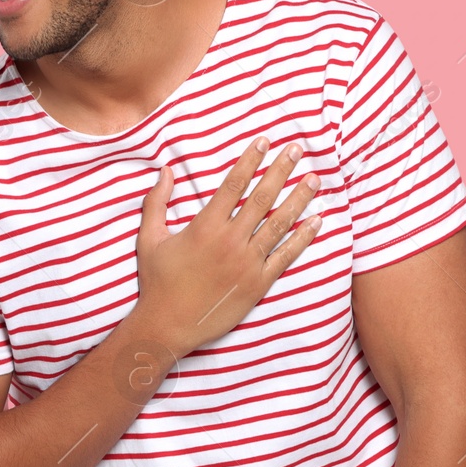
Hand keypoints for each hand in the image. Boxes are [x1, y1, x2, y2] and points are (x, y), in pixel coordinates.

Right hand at [133, 137, 320, 358]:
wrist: (168, 325)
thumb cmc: (157, 281)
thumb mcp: (149, 238)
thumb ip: (156, 202)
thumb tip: (165, 170)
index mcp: (205, 226)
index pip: (233, 185)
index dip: (250, 160)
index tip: (264, 141)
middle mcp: (230, 241)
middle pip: (262, 198)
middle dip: (281, 170)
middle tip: (297, 149)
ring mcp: (247, 263)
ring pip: (279, 224)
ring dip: (299, 199)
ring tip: (313, 179)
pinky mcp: (258, 284)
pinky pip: (286, 256)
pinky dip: (303, 238)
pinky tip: (316, 221)